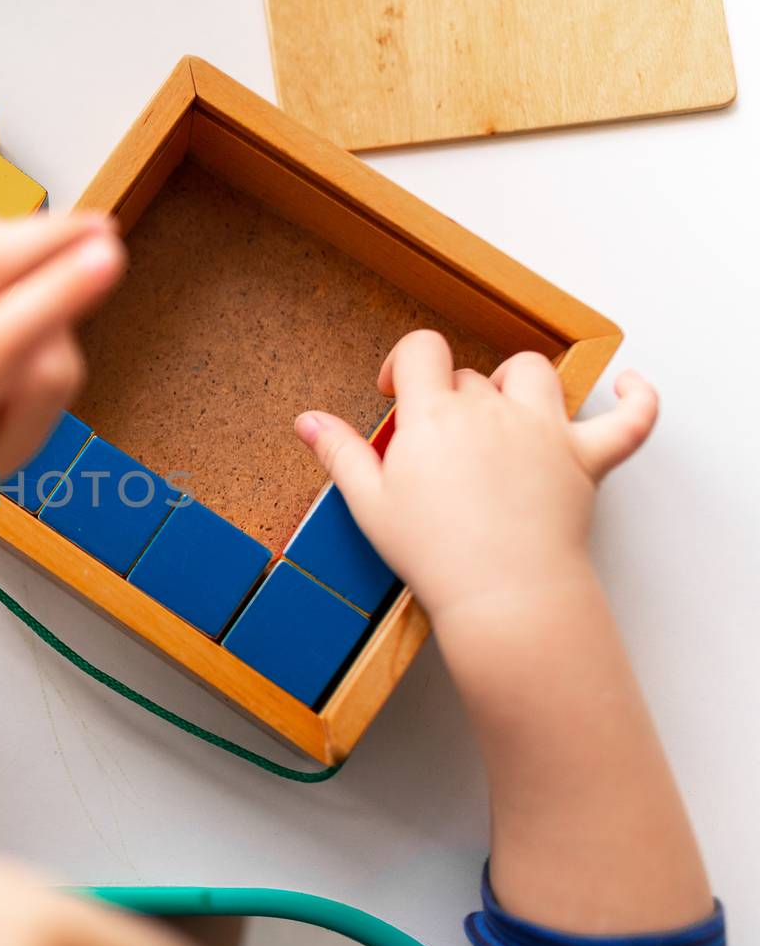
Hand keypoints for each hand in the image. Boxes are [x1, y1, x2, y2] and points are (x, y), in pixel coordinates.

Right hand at [294, 330, 658, 618]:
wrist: (502, 596)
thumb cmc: (434, 554)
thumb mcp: (369, 504)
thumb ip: (340, 453)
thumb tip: (307, 420)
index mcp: (436, 415)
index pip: (423, 349)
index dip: (406, 362)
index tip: (397, 392)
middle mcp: (492, 410)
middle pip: (469, 376)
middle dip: (449, 400)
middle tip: (437, 449)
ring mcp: (545, 430)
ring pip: (532, 376)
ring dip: (514, 384)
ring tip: (500, 413)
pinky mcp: (587, 459)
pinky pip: (629, 419)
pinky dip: (637, 398)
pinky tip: (633, 384)